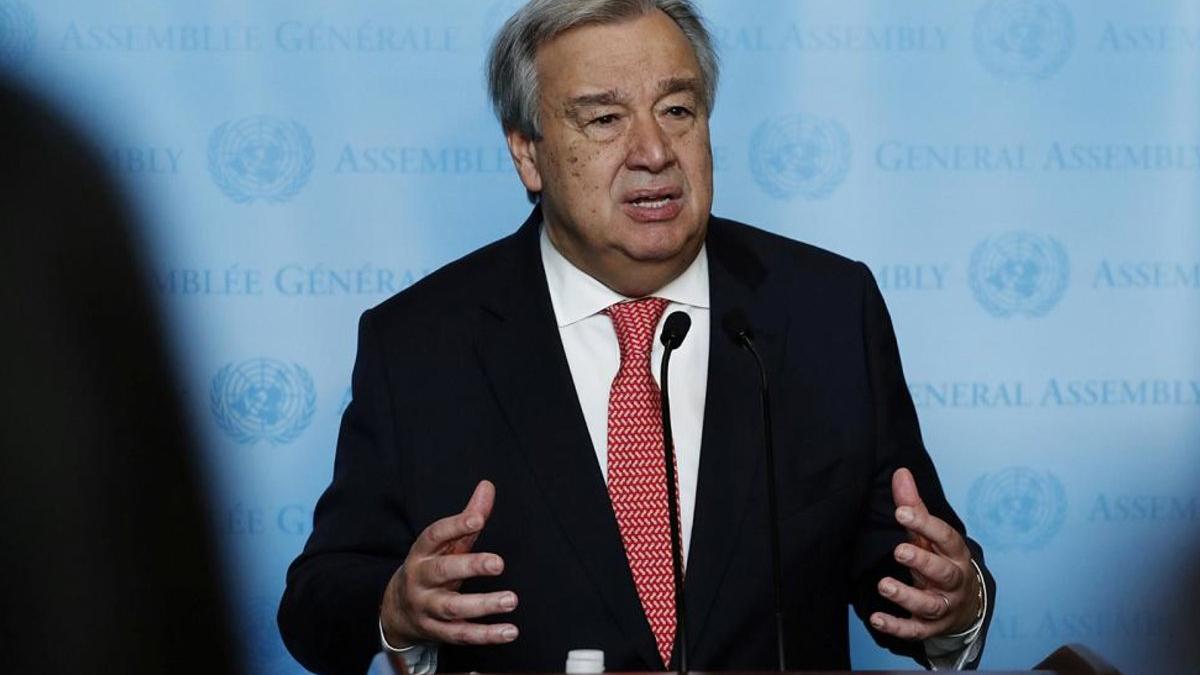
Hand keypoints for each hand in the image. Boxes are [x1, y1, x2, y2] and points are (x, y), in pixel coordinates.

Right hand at [380, 480, 518, 645]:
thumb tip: (487, 486)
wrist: (397, 610)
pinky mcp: (436, 632)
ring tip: (511, 599)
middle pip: (442, 571)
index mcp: (422, 552)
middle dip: (470, 567)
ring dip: (482, 605)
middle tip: (499, 563)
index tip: (478, 518)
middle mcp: (420, 579)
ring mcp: (426, 607)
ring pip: (452, 608)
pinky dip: (486, 635)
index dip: (455, 525)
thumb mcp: (446, 543)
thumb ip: (469, 517)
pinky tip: (509, 631)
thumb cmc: (431, 567)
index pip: (434, 535)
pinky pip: (461, 635)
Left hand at [870, 468, 981, 640]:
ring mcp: (944, 606)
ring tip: (884, 585)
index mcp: (954, 553)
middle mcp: (953, 581)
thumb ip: (914, 506)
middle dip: (922, 562)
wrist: (965, 604)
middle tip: (899, 551)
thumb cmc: (941, 560)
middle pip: (943, 572)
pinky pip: (916, 630)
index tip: (902, 511)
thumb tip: (901, 473)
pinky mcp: (931, 627)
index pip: (945, 537)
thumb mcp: (930, 535)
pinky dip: (898, 626)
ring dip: (907, 596)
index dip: (925, 524)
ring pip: (930, 604)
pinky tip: (877, 619)